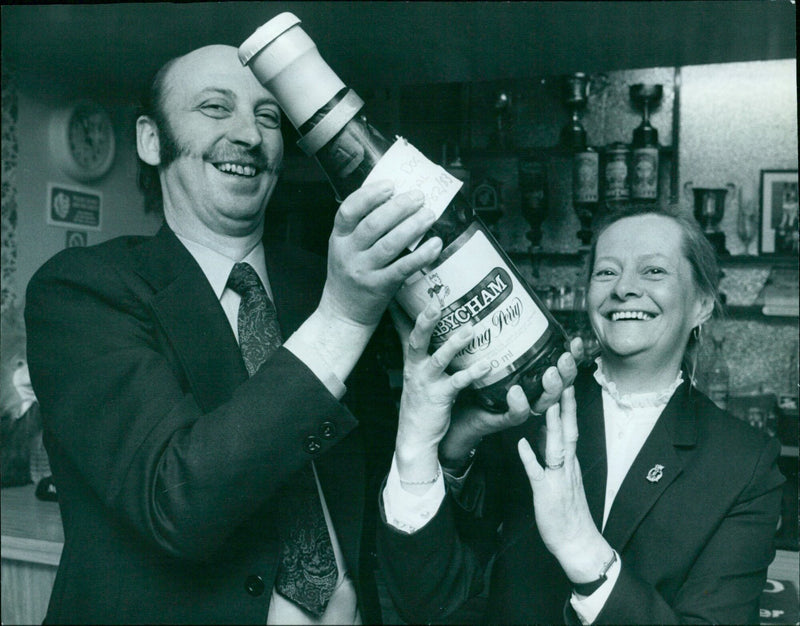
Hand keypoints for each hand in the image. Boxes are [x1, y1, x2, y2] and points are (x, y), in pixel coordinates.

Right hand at [319, 181, 442, 329]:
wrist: (343, 314)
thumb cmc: (349, 275)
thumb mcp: (345, 248)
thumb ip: (361, 227)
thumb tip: (396, 199)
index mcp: (338, 238)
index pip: (348, 210)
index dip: (369, 195)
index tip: (390, 185)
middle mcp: (349, 253)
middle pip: (373, 225)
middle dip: (398, 207)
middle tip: (419, 197)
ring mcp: (364, 271)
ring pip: (389, 245)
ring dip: (412, 227)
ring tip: (429, 214)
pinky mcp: (380, 287)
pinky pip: (403, 268)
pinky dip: (421, 255)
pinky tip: (435, 244)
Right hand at [392, 299, 490, 485]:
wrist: (415, 437)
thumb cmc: (421, 401)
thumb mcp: (416, 371)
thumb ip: (422, 348)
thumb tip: (423, 326)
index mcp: (412, 358)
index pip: (405, 327)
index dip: (405, 307)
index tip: (406, 283)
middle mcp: (415, 367)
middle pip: (416, 337)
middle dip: (426, 318)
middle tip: (437, 299)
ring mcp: (426, 382)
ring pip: (438, 358)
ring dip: (454, 343)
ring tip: (471, 328)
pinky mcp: (439, 398)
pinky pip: (457, 383)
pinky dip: (472, 373)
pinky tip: (488, 365)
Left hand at [439, 337, 583, 467]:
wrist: (459, 408)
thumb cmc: (477, 379)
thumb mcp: (494, 353)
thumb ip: (504, 334)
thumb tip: (508, 302)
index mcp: (534, 376)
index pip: (560, 366)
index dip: (573, 356)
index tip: (575, 341)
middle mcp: (533, 392)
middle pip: (560, 384)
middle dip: (567, 371)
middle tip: (564, 357)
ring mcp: (521, 406)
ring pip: (545, 401)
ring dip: (551, 387)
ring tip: (549, 373)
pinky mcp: (504, 418)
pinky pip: (517, 414)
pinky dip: (519, 404)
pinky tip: (516, 391)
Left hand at [517, 386, 612, 583]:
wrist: (577, 541)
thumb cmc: (567, 508)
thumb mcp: (561, 473)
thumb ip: (553, 450)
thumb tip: (544, 428)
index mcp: (569, 459)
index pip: (570, 424)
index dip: (567, 401)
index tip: (564, 377)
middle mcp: (567, 464)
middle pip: (568, 429)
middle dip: (565, 404)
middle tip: (562, 379)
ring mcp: (558, 478)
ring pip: (557, 447)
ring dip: (554, 426)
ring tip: (549, 404)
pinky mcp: (547, 493)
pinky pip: (538, 473)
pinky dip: (531, 458)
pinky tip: (522, 444)